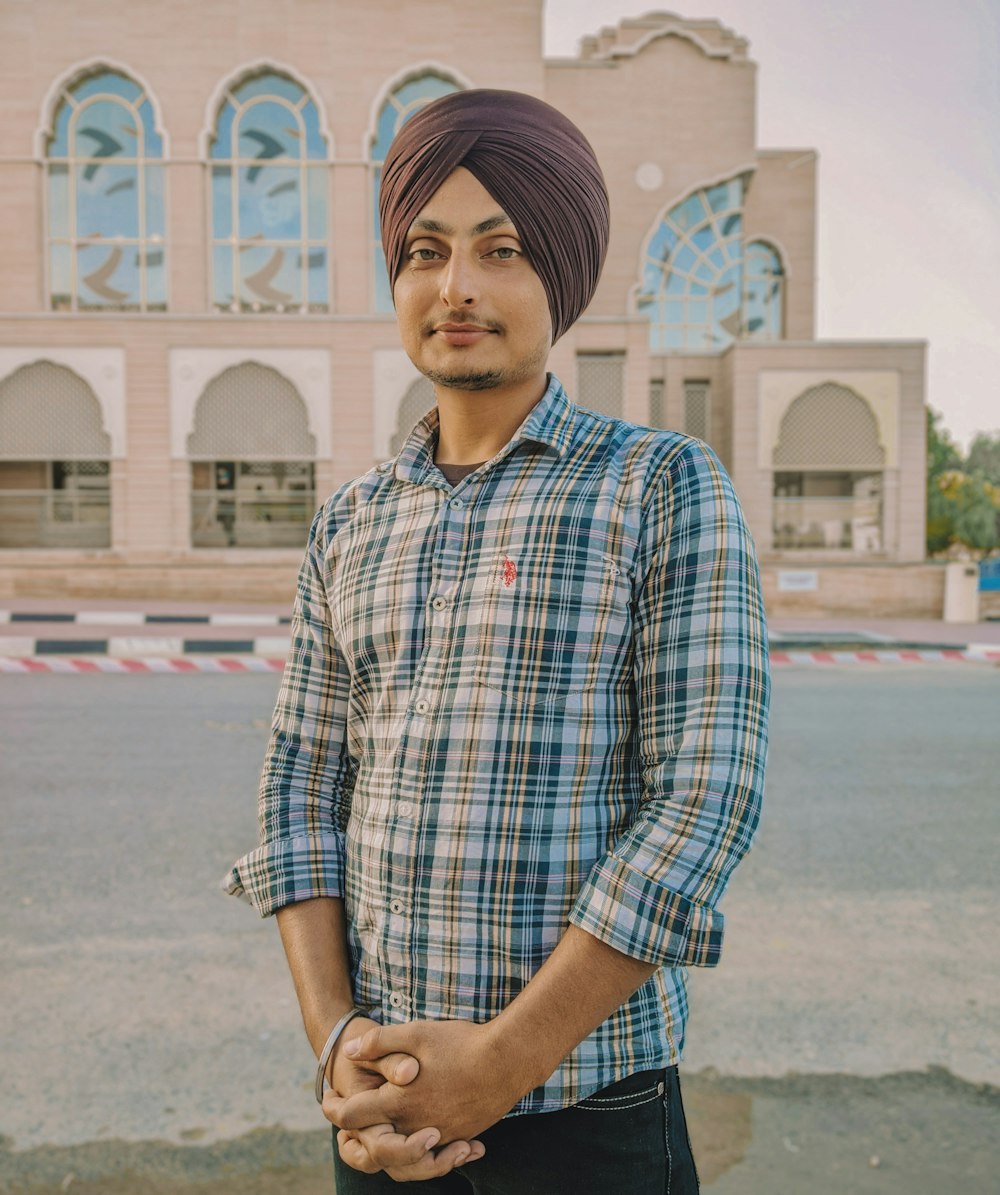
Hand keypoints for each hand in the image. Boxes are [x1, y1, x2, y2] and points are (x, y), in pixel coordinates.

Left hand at [326, 1017, 485, 1179]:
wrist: (508, 1061)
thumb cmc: (460, 1044)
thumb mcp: (416, 1033)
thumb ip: (380, 1043)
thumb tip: (348, 1052)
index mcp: (399, 1101)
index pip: (353, 1115)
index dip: (334, 1108)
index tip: (325, 1100)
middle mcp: (415, 1125)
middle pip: (373, 1144)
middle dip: (354, 1135)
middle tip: (345, 1125)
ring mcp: (439, 1135)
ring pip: (401, 1157)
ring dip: (384, 1147)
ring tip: (376, 1132)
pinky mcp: (459, 1136)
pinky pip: (430, 1154)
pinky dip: (416, 1150)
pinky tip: (415, 1133)